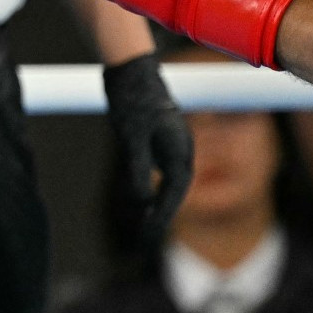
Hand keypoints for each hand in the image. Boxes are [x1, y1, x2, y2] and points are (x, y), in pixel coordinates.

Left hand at [103, 54, 192, 247]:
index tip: (148, 237)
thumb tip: (143, 200)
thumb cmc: (131, 100)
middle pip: (175, 193)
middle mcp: (181, 150)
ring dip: (159, 207)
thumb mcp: (131, 135)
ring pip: (171, 185)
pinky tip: (144, 203)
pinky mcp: (161, 142)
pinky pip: (163, 175)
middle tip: (144, 243)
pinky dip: (155, 192)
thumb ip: (138, 167)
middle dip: (161, 218)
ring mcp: (173, 146)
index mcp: (179, 150)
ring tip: (145, 229)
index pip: (174, 193)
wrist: (130, 69)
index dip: (161, 218)